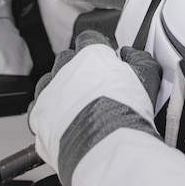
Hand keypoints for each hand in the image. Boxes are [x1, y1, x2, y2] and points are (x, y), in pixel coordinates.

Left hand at [28, 30, 161, 185]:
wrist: (104, 146)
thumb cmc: (126, 112)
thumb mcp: (147, 77)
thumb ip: (140, 59)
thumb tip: (131, 54)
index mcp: (90, 54)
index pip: (89, 39)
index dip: (97, 49)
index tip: (103, 60)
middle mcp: (65, 67)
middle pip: (67, 60)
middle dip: (78, 70)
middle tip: (93, 88)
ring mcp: (48, 90)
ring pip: (49, 82)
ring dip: (60, 90)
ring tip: (76, 108)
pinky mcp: (37, 114)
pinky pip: (37, 107)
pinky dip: (47, 113)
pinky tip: (62, 122)